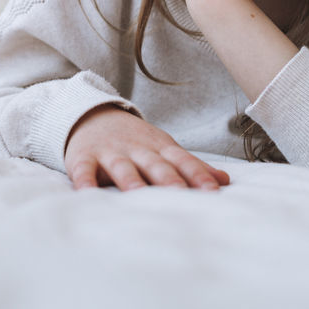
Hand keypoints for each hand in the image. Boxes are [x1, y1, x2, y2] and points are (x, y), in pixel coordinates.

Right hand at [64, 104, 231, 191]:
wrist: (92, 115)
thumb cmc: (135, 141)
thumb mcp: (164, 148)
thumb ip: (191, 166)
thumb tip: (224, 180)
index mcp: (159, 147)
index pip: (181, 160)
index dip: (197, 174)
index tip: (213, 191)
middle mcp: (137, 149)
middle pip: (155, 164)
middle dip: (168, 179)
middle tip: (180, 194)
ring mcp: (110, 152)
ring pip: (122, 167)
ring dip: (130, 180)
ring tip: (137, 194)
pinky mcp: (84, 157)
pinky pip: (84, 170)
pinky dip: (84, 181)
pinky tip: (87, 193)